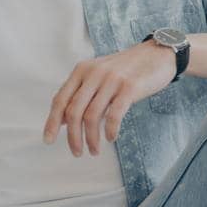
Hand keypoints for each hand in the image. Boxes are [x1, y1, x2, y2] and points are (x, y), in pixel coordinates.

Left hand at [43, 41, 178, 155]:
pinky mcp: (129, 87)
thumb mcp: (99, 74)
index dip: (52, 122)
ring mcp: (112, 80)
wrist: (158, 54)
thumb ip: (82, 93)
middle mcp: (94, 73)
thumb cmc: (127, 68)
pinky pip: (113, 115)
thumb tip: (63, 120)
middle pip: (74, 111)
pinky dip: (109, 131)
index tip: (48, 140)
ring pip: (92, 116)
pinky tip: (110, 138)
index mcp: (82, 70)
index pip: (60, 99)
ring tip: (94, 150)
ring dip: (91, 139)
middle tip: (77, 153)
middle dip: (72, 137)